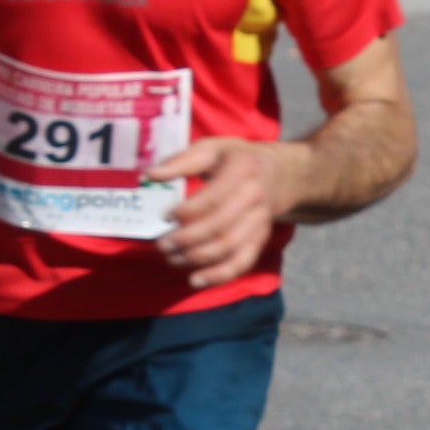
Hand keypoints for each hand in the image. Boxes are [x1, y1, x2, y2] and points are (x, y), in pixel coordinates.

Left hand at [150, 138, 298, 289]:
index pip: (213, 198)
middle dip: (187, 239)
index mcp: (242, 171)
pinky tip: (194, 281)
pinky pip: (241, 263)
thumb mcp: (212, 148)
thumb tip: (149, 175)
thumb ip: (181, 161)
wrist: (280, 174)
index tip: (165, 216)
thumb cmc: (237, 159)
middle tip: (162, 244)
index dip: (187, 211)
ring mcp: (259, 222)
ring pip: (228, 247)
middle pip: (219, 226)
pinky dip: (219, 276)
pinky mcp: (260, 240)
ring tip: (171, 259)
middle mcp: (254, 198)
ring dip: (197, 258)